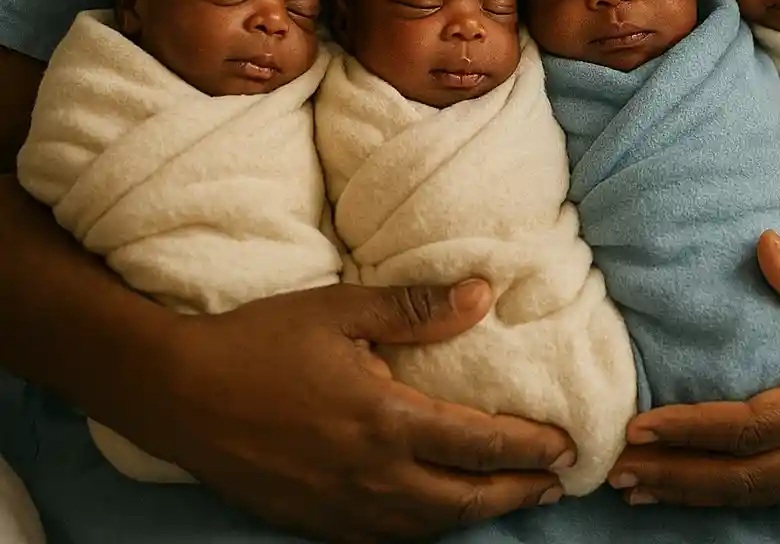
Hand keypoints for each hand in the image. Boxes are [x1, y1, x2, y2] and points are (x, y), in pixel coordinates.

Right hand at [142, 279, 572, 540]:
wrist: (181, 394)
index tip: (566, 444)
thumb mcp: (341, 311)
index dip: (529, 447)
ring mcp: (341, 510)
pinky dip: (426, 529)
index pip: (478, 443)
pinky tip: (437, 514)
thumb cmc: (262, 342)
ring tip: (511, 497)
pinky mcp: (315, 524)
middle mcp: (371, 476)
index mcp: (384, 420)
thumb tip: (485, 292)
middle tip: (558, 481)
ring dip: (477, 513)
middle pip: (464, 499)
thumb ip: (417, 308)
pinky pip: (386, 538)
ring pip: (428, 527)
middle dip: (517, 491)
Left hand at [608, 232, 779, 508]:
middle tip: (617, 469)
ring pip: (753, 494)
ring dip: (691, 492)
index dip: (695, 429)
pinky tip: (681, 487)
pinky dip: (718, 492)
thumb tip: (763, 247)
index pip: (754, 428)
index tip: (641, 424)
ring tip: (631, 487)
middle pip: (745, 477)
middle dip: (678, 476)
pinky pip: (766, 490)